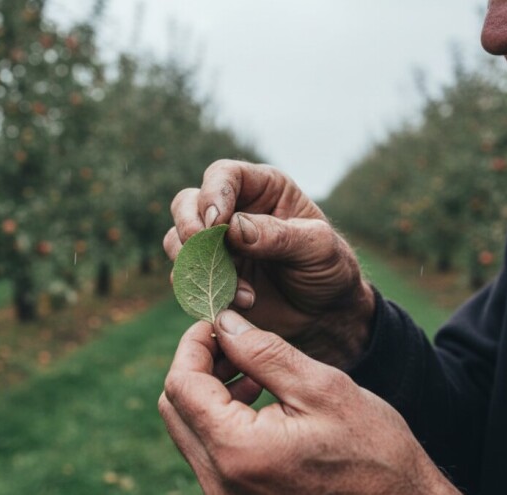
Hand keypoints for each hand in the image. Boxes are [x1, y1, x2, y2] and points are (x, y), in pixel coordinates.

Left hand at [158, 311, 458, 494]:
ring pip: (189, 431)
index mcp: (237, 451)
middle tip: (234, 343)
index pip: (181, 385)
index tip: (217, 323)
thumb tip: (223, 323)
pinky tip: (259, 402)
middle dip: (197, 367)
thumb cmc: (376, 454)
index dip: (193, 345)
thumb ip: (263, 352)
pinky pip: (210, 454)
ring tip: (254, 372)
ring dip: (210, 393)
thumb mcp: (322, 389)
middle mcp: (220, 482)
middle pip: (175, 409)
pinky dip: (222, 421)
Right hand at [164, 159, 373, 366]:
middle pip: (186, 203)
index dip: (213, 194)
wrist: (326, 315)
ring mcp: (216, 245)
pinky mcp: (208, 276)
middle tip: (206, 250)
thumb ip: (279, 235)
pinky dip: (204, 291)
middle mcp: (233, 211)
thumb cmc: (329, 270)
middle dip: (190, 227)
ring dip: (199, 266)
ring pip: (176, 240)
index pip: (223, 175)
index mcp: (262, 188)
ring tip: (241, 289)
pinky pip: (185, 277)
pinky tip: (241, 303)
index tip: (217, 222)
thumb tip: (234, 228)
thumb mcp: (318, 248)